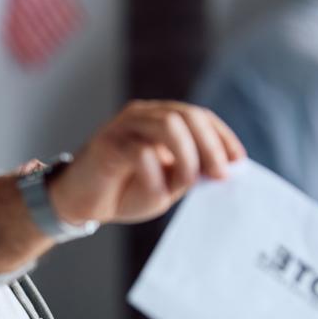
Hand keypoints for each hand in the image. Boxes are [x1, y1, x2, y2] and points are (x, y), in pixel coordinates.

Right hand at [49, 101, 244, 225]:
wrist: (80, 203)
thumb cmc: (124, 192)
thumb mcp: (168, 184)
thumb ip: (191, 172)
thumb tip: (224, 168)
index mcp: (159, 119)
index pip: (199, 116)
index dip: (221, 137)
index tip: (237, 162)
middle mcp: (142, 116)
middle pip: (188, 115)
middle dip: (210, 146)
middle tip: (219, 175)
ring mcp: (123, 127)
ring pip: (168, 124)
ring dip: (188, 157)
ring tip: (187, 183)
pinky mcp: (106, 144)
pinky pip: (141, 152)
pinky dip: (156, 174)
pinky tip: (157, 190)